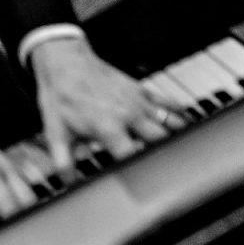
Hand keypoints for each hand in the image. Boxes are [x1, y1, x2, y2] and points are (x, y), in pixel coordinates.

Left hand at [28, 36, 172, 173]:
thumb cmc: (61, 94)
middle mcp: (129, 115)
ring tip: (183, 153)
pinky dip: (180, 114)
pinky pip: (169, 102)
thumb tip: (69, 184)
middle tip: (170, 171)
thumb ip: (64, 162)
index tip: (144, 182)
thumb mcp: (56, 132)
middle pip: (160, 142)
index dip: (140, 173)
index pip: (133, 157)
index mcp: (109, 128)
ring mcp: (138, 102)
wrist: (64, 60)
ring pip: (171, 123)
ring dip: (178, 137)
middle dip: (165, 157)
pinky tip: (188, 124)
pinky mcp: (142, 90)